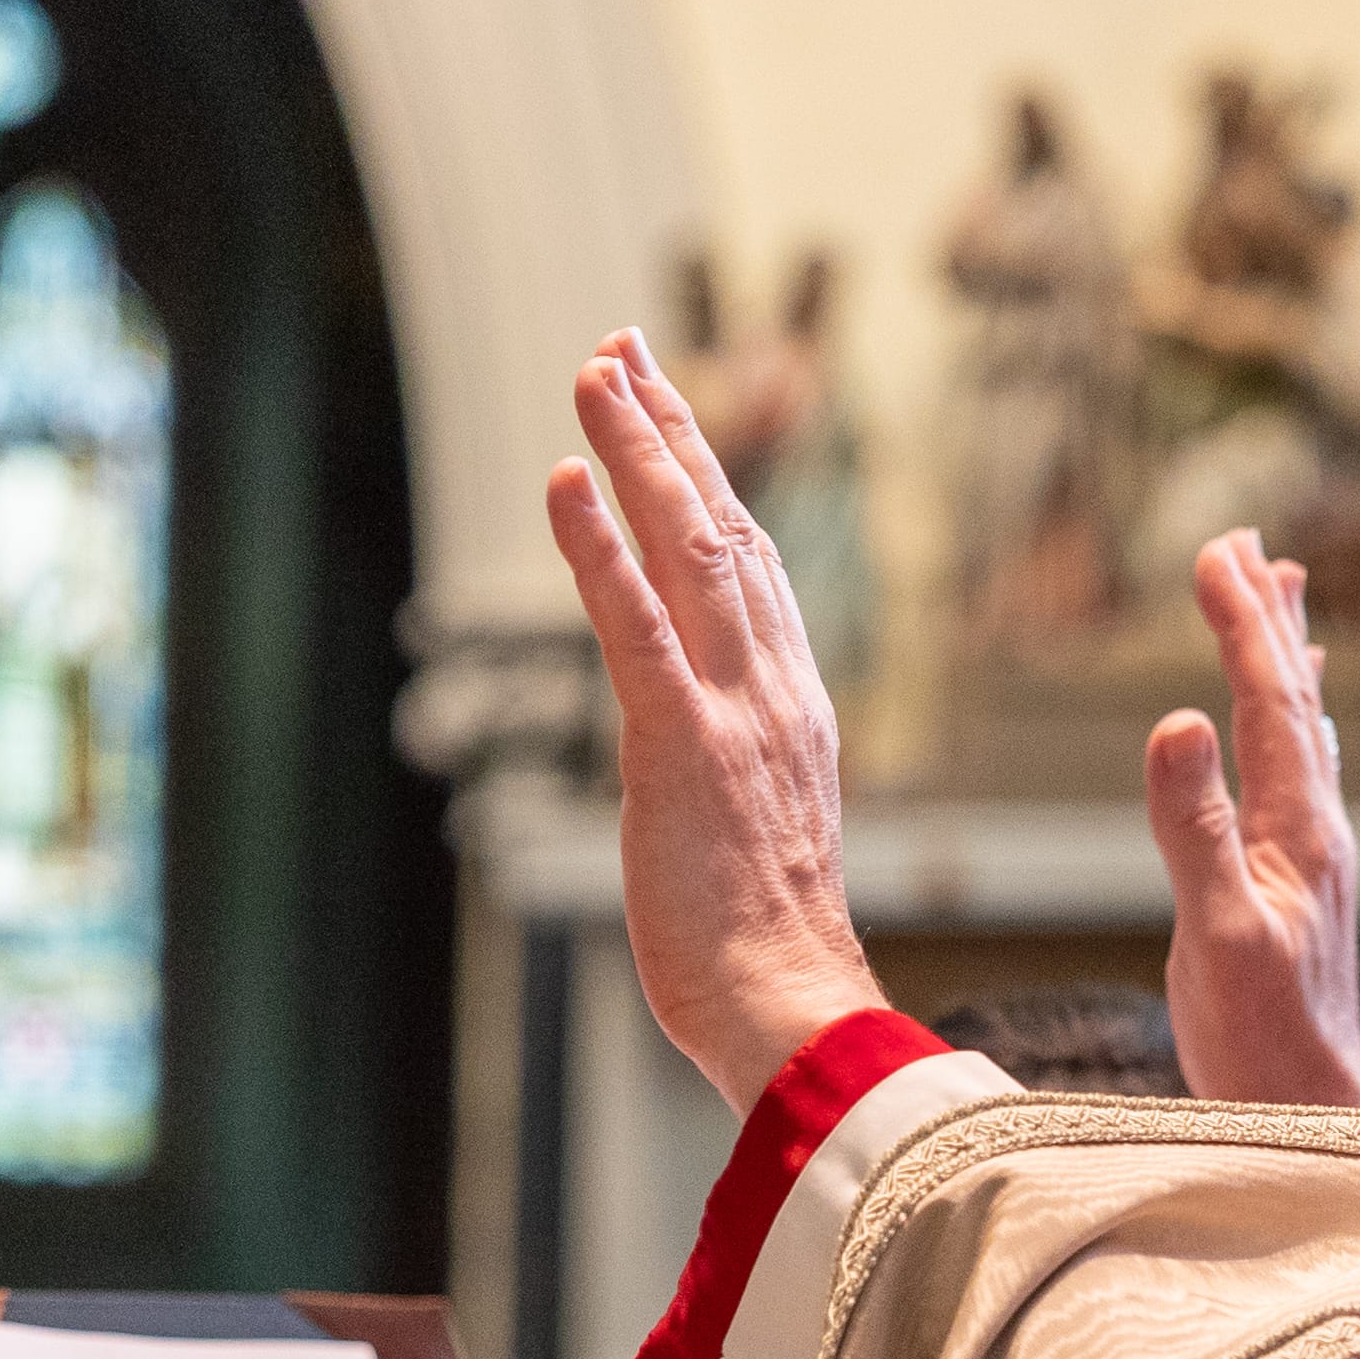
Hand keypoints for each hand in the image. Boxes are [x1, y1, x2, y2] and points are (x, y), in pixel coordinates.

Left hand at [546, 330, 884, 1113]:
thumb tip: (703, 760)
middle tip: (623, 349)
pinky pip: (634, 625)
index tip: (670, 409)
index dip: (711, 479)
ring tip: (595, 376)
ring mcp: (732, 710)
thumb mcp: (761, 834)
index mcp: (793, 705)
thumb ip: (740, 771)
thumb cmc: (770, 953)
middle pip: (724, 527)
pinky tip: (565, 479)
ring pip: (688, 549)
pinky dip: (597, 546)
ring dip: (637, 453)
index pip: (754, 564)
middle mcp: (773, 687)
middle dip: (671, 430)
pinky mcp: (680, 745)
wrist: (793, 1009)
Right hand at [1149, 531, 1359, 1106]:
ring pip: (1300, 729)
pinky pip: (1294, 773)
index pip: (1268, 701)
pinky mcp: (1294, 884)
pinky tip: (1290, 724)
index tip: (1214, 552)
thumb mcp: (1214, 935)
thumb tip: (1174, 722)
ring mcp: (1309, 856)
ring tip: (1283, 596)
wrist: (1307, 1114)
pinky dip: (1288, 723)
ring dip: (1286, 658)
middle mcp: (1314, 829)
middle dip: (1265, 617)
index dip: (1240, 623)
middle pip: (1294, 698)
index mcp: (1296, 830)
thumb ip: (1194, 829)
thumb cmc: (1261, 1041)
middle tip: (1246, 543)